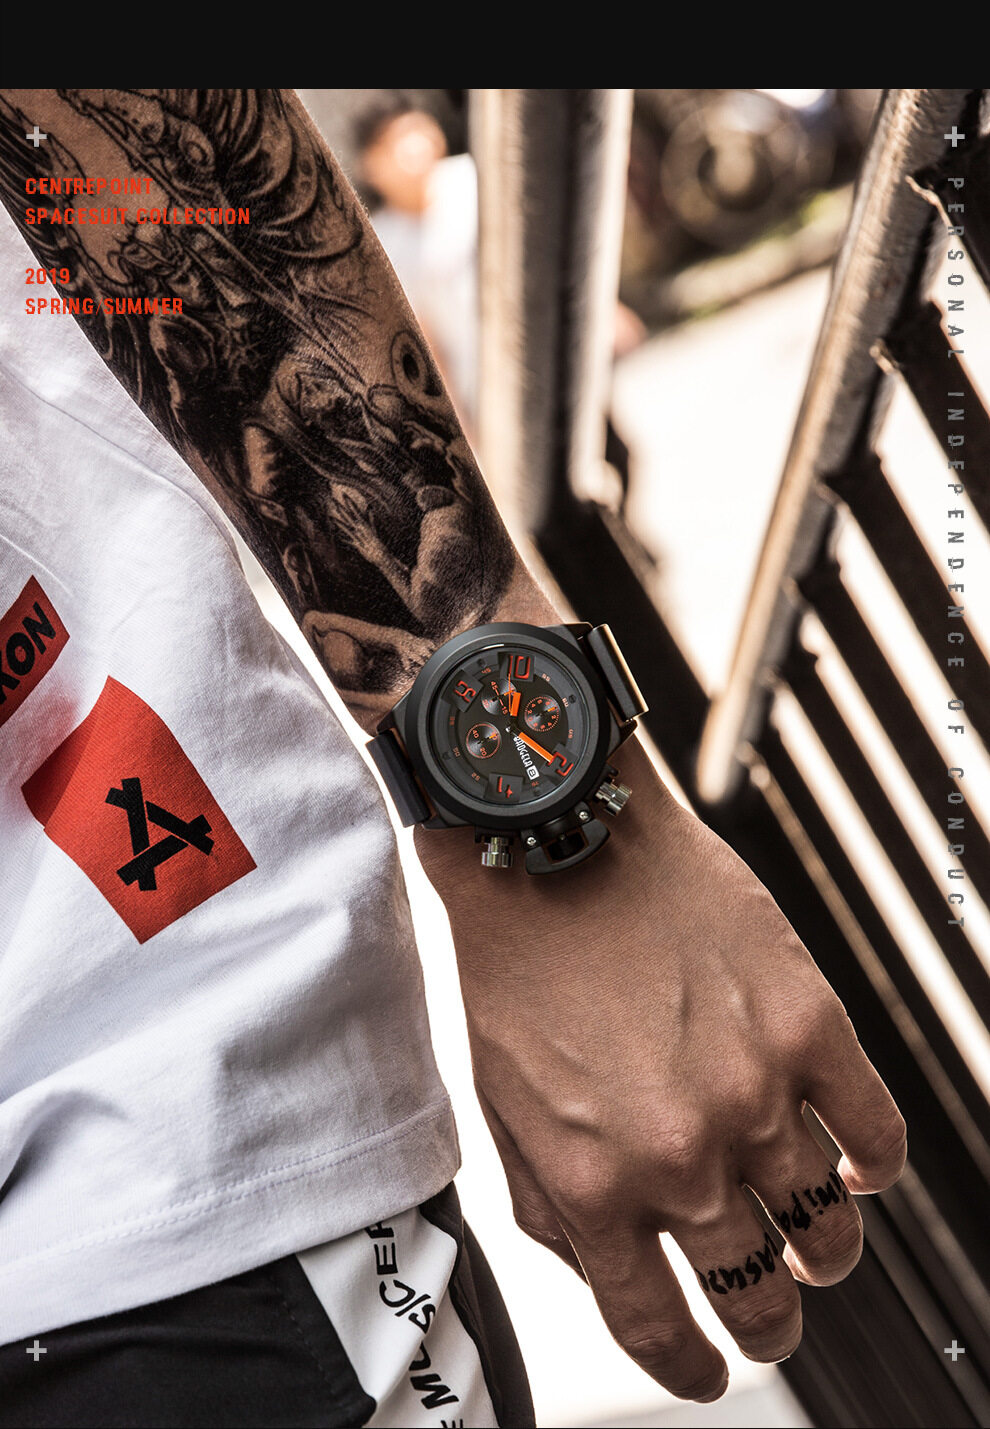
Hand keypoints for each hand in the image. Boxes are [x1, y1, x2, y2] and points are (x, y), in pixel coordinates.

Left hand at [415, 738, 906, 1401]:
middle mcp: (679, 1155)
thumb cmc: (516, 965)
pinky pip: (875, 1138)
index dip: (693, 1367)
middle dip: (764, 1325)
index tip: (710, 1372)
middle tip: (767, 1318)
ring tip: (812, 1247)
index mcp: (591, 1185)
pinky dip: (871, 1171)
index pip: (659, 1326)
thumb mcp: (501, 1107)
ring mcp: (754, 1092)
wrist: (554, 839)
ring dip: (823, 1258)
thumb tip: (607, 1270)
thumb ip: (551, 1206)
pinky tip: (850, 1168)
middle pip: (754, 1293)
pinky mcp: (809, 1024)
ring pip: (826, 1231)